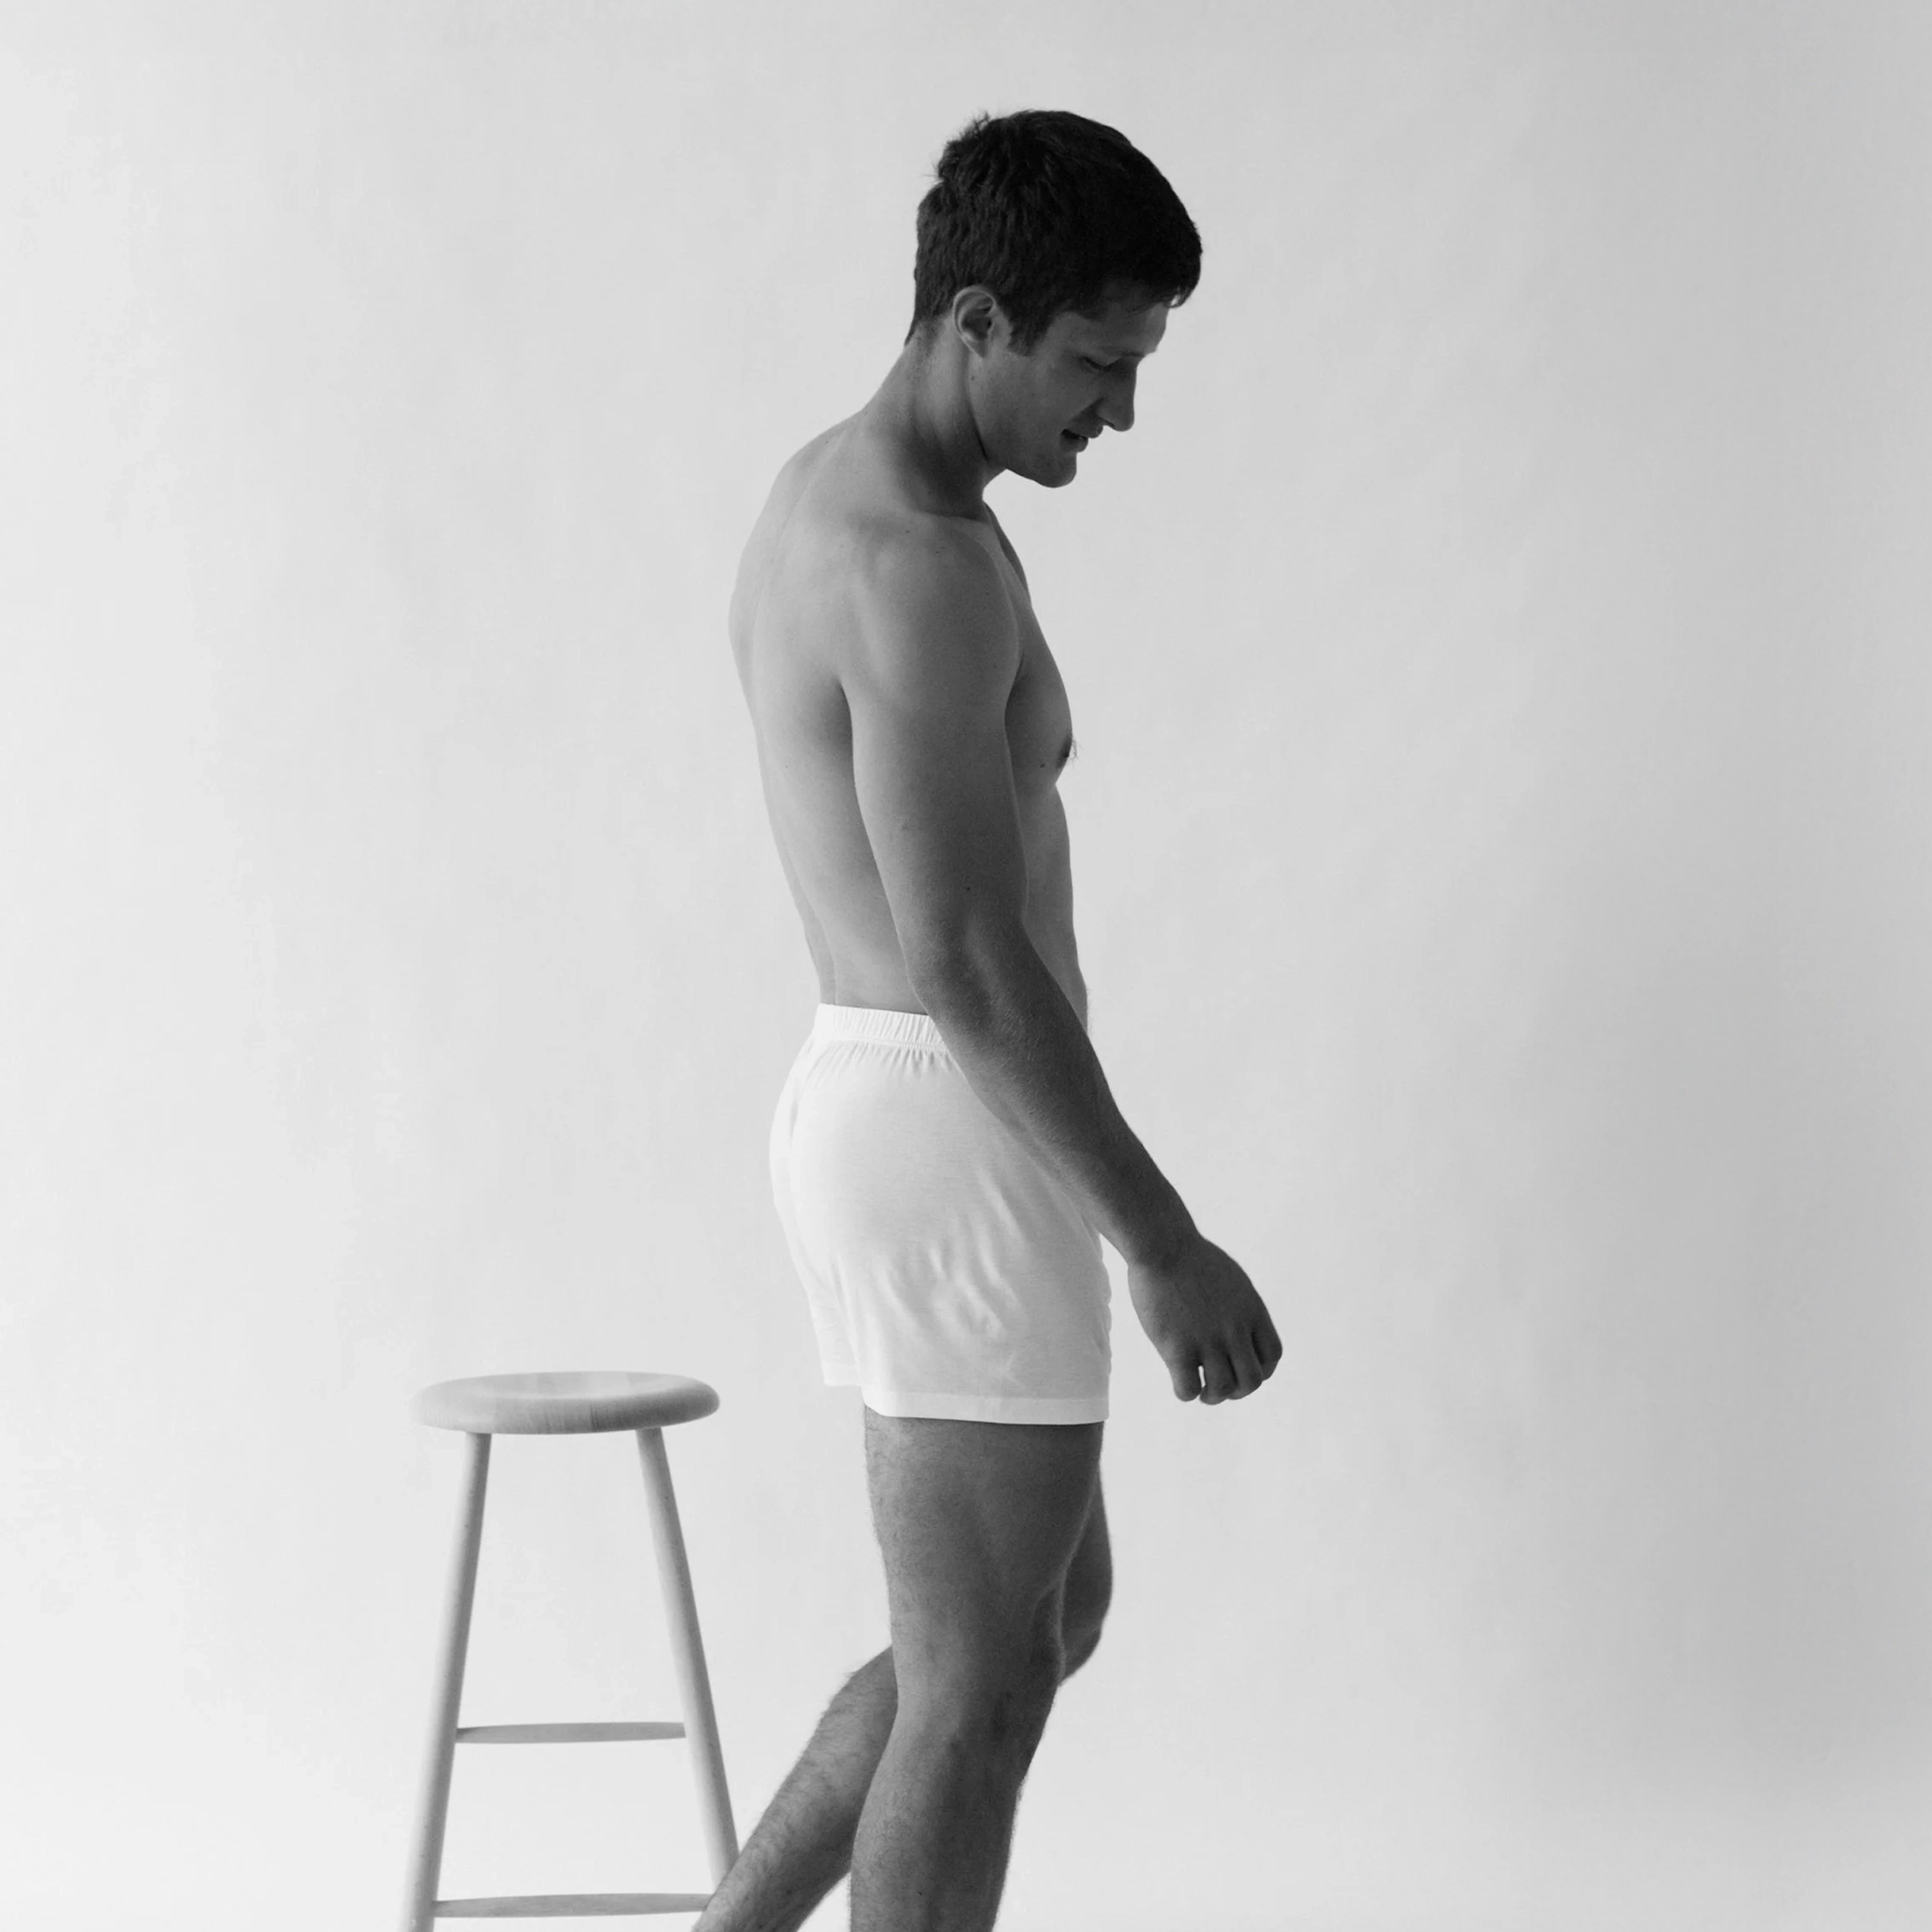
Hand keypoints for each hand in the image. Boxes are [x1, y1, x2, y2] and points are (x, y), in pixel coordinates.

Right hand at [1127, 1231, 1282, 1403]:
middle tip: (1221, 1385)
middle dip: (1238, 1390)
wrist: (1162, 1245)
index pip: (1272, 1356)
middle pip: (1251, 1380)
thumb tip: (1240, 1331)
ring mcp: (1207, 1339)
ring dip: (1212, 1396)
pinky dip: (1186, 1392)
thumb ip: (1241, 1308)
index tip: (1241, 1369)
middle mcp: (1234, 1329)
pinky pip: (1188, 1388)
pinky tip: (1179, 1381)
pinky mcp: (1177, 1346)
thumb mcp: (1232, 1281)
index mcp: (1251, 1311)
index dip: (1261, 1371)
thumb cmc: (1191, 1259)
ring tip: (1202, 1390)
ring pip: (1222, 1389)